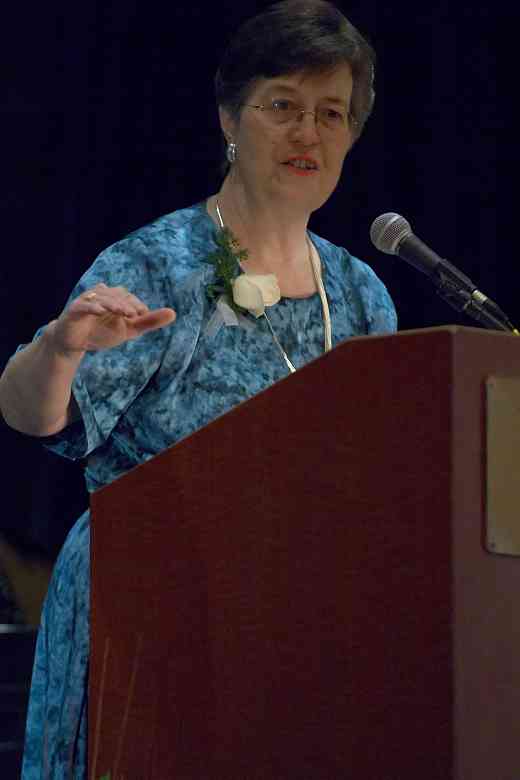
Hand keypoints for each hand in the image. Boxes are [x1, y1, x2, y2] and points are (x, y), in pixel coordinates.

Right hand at [49, 283, 175, 355]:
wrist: (74, 343)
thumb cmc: (101, 332)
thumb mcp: (128, 329)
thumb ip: (149, 322)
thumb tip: (173, 313)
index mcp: (114, 297)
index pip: (127, 295)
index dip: (135, 303)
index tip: (143, 314)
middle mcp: (101, 295)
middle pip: (115, 294)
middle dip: (126, 303)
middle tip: (135, 314)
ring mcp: (87, 301)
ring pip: (101, 297)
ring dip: (113, 303)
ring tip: (123, 312)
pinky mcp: (74, 310)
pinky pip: (83, 305)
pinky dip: (93, 307)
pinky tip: (101, 312)